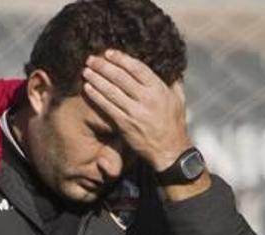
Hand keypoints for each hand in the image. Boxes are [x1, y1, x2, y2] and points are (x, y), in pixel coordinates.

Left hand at [82, 50, 192, 171]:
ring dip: (97, 79)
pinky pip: (107, 107)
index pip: (137, 68)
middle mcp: (146, 99)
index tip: (109, 53)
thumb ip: (174, 82)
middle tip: (91, 59)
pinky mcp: (124, 124)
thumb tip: (171, 68)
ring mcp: (134, 112)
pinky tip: (88, 88)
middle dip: (104, 66)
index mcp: (159, 89)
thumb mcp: (179, 100)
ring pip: (111, 91)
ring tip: (86, 71)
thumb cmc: (174, 125)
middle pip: (120, 77)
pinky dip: (97, 97)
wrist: (170, 151)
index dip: (121, 59)